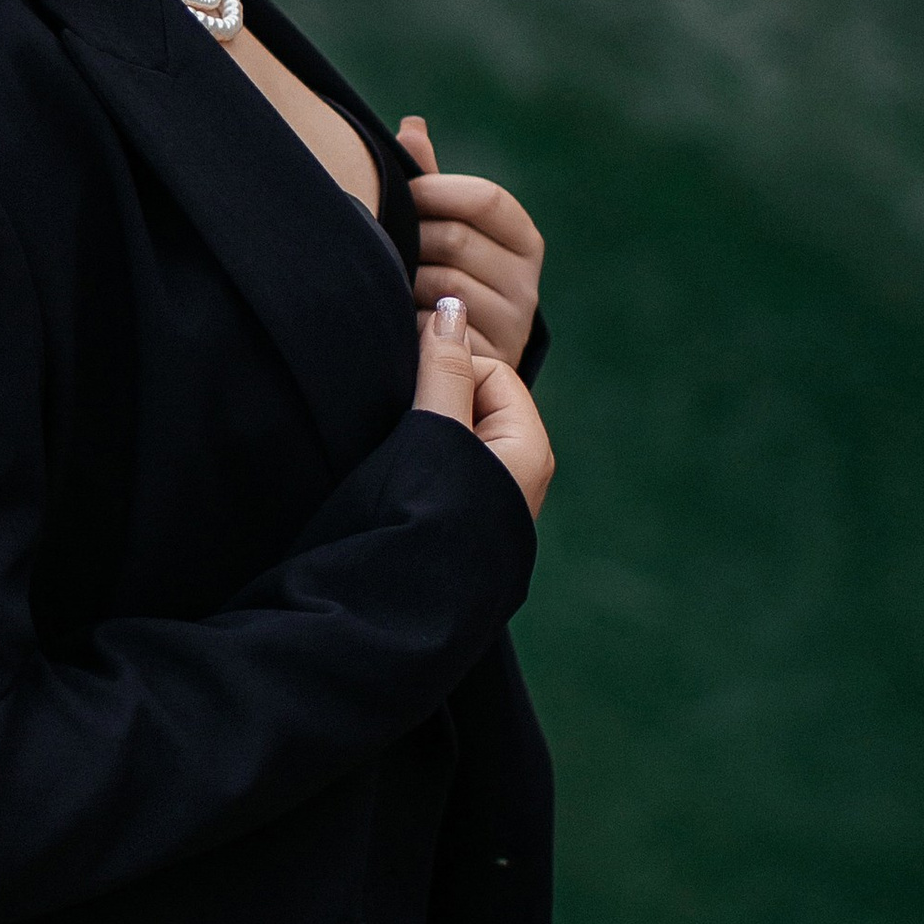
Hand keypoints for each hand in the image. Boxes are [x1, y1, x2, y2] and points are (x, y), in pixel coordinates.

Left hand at [397, 115, 544, 369]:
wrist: (463, 361)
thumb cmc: (444, 277)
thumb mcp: (444, 229)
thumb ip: (431, 182)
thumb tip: (412, 125)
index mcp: (523, 240)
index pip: (486, 199)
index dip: (435, 190)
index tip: (402, 192)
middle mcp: (527, 282)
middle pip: (456, 239)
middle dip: (412, 237)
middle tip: (383, 242)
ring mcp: (512, 324)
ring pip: (442, 283)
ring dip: (404, 280)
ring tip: (387, 280)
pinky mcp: (488, 360)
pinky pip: (433, 329)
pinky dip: (406, 321)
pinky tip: (395, 318)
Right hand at [410, 296, 554, 519]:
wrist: (396, 617)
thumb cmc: (417, 521)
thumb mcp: (431, 434)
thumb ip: (442, 370)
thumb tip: (454, 306)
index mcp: (527, 449)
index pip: (488, 370)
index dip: (444, 370)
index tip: (409, 397)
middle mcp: (521, 475)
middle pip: (474, 400)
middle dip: (435, 401)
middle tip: (402, 434)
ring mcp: (493, 502)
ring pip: (458, 435)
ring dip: (425, 434)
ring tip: (401, 466)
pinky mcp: (467, 523)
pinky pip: (449, 467)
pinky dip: (424, 463)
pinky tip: (402, 488)